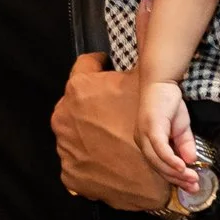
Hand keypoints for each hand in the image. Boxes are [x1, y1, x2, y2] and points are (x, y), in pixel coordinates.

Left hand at [51, 54, 171, 211]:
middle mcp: (63, 116)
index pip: (85, 65)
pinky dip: (89, 159)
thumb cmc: (151, 121)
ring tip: (111, 138)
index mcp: (79, 89)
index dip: (98, 64)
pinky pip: (75, 161)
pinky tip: (106, 158)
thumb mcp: (143, 83)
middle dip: (91, 105)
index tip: (105, 66)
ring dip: (87, 133)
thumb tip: (144, 47)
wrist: (156, 170)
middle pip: (74, 103)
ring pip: (73, 133)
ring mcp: (64, 147)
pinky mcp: (68, 172)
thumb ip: (135, 64)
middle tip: (112, 111)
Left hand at [135, 80, 199, 189]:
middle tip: (195, 186)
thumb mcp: (181, 129)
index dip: (176, 178)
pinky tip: (182, 167)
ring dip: (176, 173)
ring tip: (192, 178)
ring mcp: (144, 136)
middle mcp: (142, 142)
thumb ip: (184, 145)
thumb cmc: (168, 104)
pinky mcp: (151, 129)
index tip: (192, 186)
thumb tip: (190, 162)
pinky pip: (160, 150)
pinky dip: (171, 160)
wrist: (161, 82)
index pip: (160, 167)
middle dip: (178, 180)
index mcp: (147, 144)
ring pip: (159, 162)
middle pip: (159, 168)